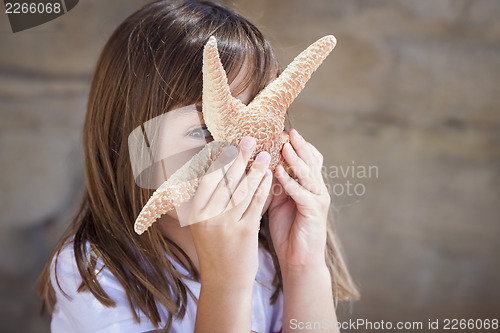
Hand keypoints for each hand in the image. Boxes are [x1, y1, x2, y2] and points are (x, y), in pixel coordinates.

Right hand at [189, 136, 272, 287]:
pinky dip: (263, 188)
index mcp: (195, 212)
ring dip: (255, 169)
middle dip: (238, 157)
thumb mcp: (202, 225)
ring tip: (265, 153)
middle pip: (224, 180)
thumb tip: (208, 170)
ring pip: (242, 190)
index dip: (218, 159)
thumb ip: (204, 200)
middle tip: (249, 139)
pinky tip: (270, 176)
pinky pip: (255, 205)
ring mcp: (225, 225)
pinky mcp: (244, 233)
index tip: (227, 142)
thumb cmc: (215, 249)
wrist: (224, 281)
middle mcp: (207, 217)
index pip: (206, 178)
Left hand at [268, 129, 330, 272]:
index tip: (282, 132)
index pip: (306, 160)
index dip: (296, 146)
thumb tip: (259, 166)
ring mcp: (318, 199)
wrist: (299, 259)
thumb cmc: (287, 231)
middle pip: (310, 161)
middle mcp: (316, 189)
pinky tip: (279, 172)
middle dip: (299, 145)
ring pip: (307, 174)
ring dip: (295, 159)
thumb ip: (274, 184)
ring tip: (284, 145)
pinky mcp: (314, 211)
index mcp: (308, 186)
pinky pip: (302, 193)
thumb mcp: (279, 202)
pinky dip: (290, 182)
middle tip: (289, 131)